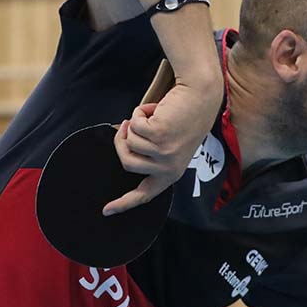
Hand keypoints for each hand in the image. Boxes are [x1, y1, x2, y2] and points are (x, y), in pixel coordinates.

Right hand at [103, 79, 221, 214]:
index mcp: (171, 174)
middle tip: (126, 125)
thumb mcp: (169, 144)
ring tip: (152, 114)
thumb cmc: (184, 117)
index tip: (106, 211)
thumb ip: (150, 154)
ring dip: (135, 124)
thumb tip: (125, 150)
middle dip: (121, 142)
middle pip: (127, 163)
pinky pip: (134, 126)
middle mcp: (169, 168)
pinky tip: (155, 108)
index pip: (145, 195)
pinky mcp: (160, 136)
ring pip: (130, 142)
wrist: (200, 95)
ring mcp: (165, 153)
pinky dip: (139, 113)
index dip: (123, 203)